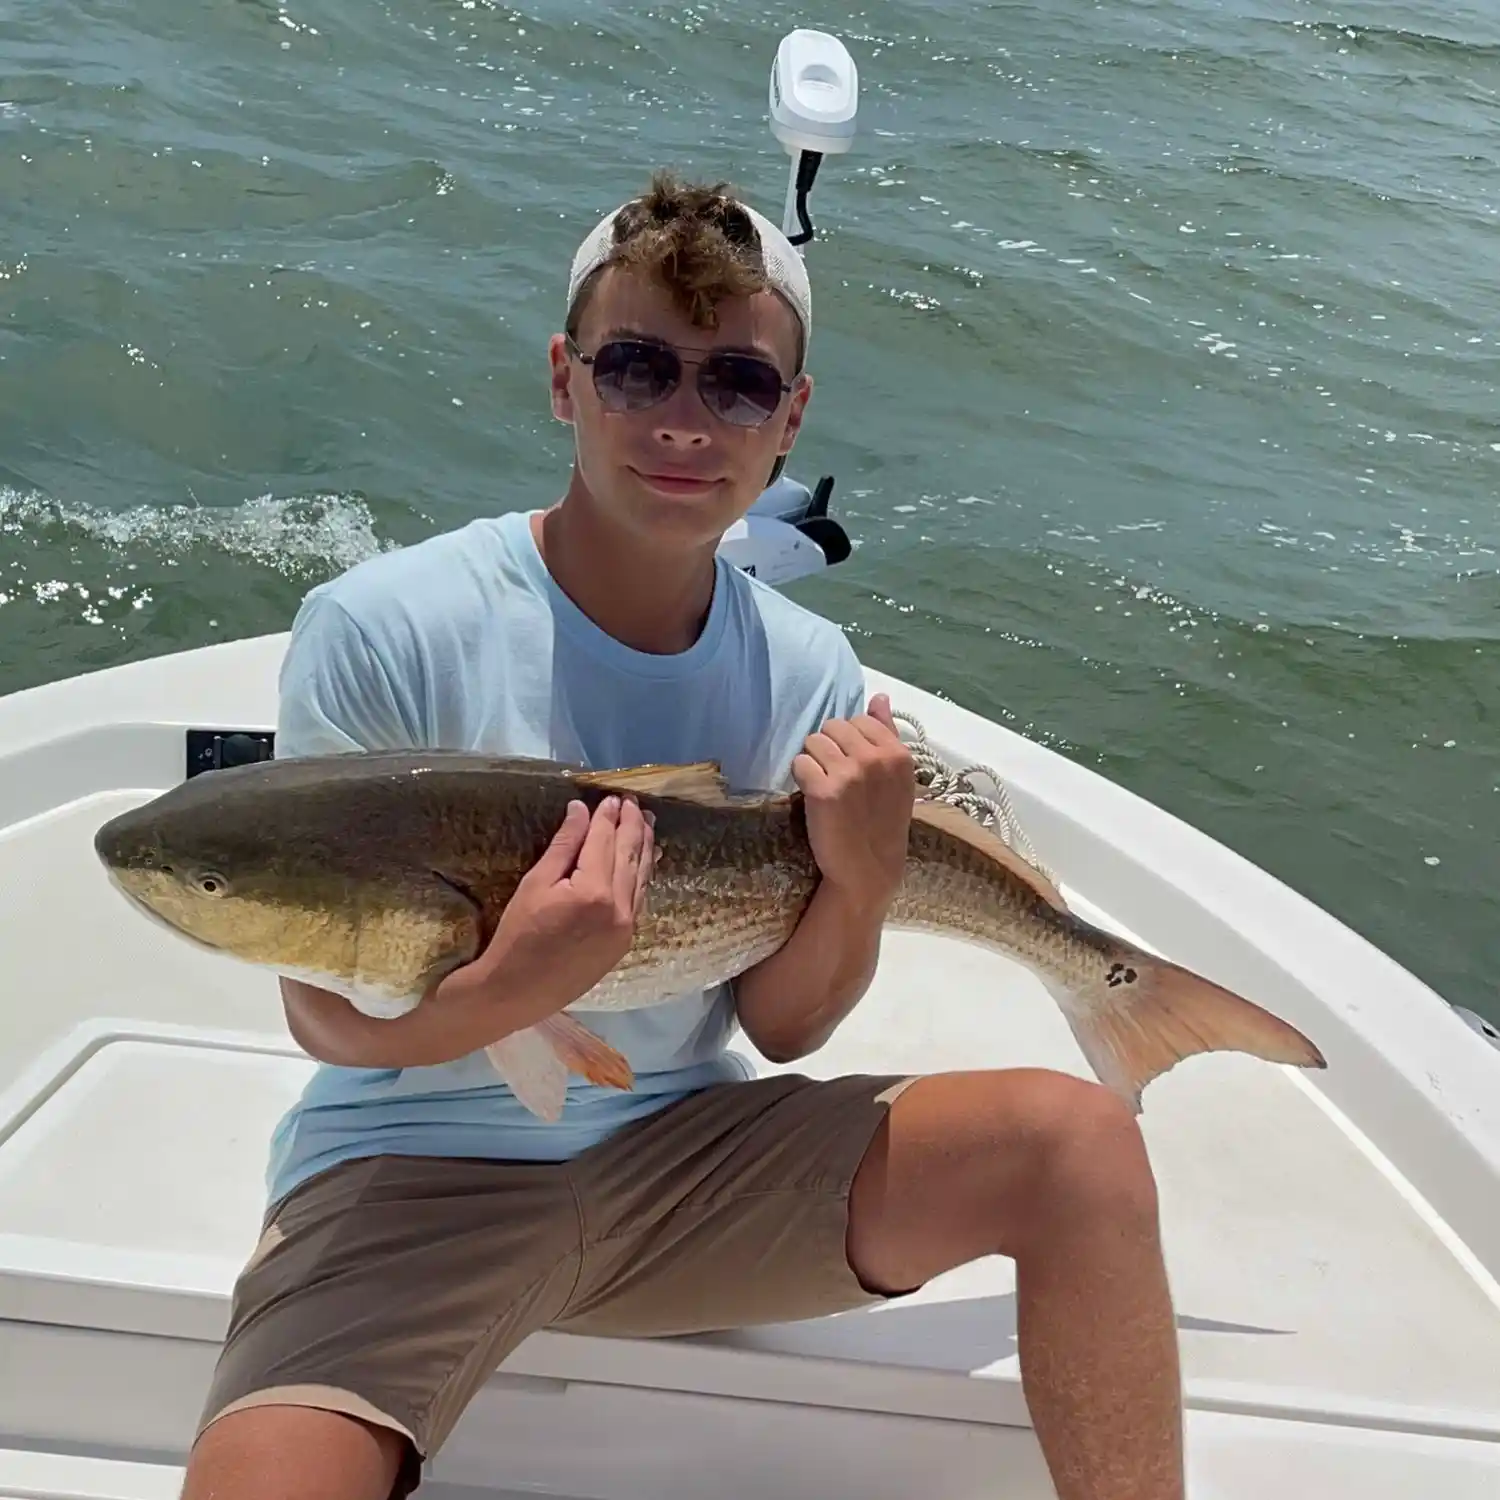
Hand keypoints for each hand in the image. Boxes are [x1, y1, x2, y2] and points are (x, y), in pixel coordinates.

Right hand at [460, 794, 655, 1021]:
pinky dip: (644, 875)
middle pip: (629, 855)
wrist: (517, 991)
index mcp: (593, 891)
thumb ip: (564, 846)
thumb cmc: (518, 935)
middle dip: (632, 825)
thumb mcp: (536, 884)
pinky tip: (645, 860)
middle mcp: (618, 908)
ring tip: (646, 821)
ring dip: (644, 846)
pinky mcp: (625, 942)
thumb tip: (581, 810)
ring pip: (641, 877)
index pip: (604, 841)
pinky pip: (640, 899)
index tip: (611, 797)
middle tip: (633, 802)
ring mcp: (626, 927)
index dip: (607, 816)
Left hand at [792, 693, 913, 910]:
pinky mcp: (823, 791)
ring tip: (823, 785)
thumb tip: (880, 697)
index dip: (848, 741)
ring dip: (812, 761)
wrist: (868, 871)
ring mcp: (850, 774)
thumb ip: (887, 733)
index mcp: (898, 754)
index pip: (859, 719)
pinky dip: (801, 777)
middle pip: (832, 726)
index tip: (852, 766)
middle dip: (828, 748)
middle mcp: (876, 759)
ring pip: (813, 741)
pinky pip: (799, 762)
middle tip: (834, 776)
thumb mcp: (897, 778)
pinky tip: (812, 796)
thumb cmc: (882, 824)